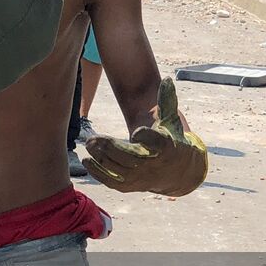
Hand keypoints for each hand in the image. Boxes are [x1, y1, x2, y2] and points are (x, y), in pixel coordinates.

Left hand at [81, 77, 207, 195]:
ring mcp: (141, 177)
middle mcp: (153, 165)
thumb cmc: (171, 140)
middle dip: (110, 148)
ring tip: (89, 144)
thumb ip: (167, 101)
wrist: (177, 172)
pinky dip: (98, 173)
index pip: (157, 143)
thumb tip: (166, 79)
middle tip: (92, 138)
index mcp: (165, 147)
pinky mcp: (131, 186)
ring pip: (118, 169)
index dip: (147, 137)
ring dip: (101, 158)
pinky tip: (87, 160)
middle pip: (130, 157)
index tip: (137, 132)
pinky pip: (112, 182)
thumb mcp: (171, 122)